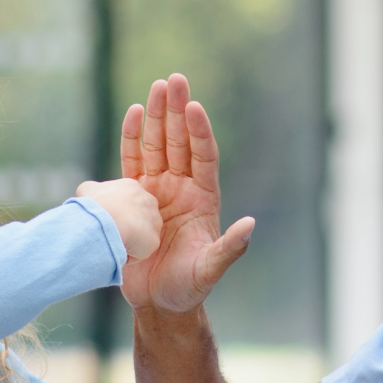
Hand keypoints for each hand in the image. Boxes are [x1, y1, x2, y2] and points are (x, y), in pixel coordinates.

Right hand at [75, 177, 161, 260]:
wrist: (106, 221)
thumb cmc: (95, 204)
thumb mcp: (87, 190)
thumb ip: (93, 191)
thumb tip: (92, 199)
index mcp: (132, 187)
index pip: (128, 200)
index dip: (117, 211)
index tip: (106, 219)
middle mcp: (148, 201)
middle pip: (139, 216)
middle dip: (127, 225)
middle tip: (111, 231)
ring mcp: (154, 220)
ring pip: (142, 234)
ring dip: (130, 240)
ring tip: (114, 242)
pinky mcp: (154, 240)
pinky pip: (141, 251)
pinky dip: (129, 254)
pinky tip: (118, 251)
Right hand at [120, 74, 254, 312]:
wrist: (157, 302)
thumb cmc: (189, 288)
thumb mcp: (211, 270)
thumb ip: (230, 248)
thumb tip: (250, 225)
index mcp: (203, 199)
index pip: (203, 157)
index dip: (200, 132)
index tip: (195, 107)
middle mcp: (181, 188)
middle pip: (180, 142)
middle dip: (177, 112)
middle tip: (174, 80)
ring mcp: (157, 190)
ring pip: (157, 146)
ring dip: (157, 117)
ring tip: (156, 88)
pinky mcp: (133, 198)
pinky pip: (132, 162)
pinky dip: (132, 138)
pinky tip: (135, 114)